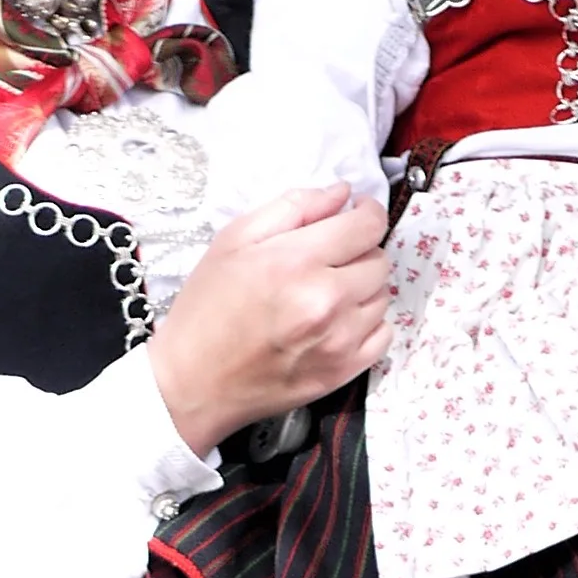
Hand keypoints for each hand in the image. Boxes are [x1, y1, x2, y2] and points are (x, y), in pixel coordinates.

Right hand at [147, 184, 391, 457]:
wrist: (194, 383)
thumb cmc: (206, 309)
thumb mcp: (233, 241)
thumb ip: (292, 208)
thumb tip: (341, 193)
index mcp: (297, 261)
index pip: (368, 225)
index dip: (367, 212)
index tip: (356, 213)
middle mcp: (327, 300)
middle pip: (379, 260)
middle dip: (360, 251)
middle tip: (330, 259)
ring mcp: (340, 340)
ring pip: (382, 297)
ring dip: (363, 288)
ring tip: (329, 293)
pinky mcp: (344, 372)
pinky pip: (383, 335)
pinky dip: (368, 323)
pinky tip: (339, 322)